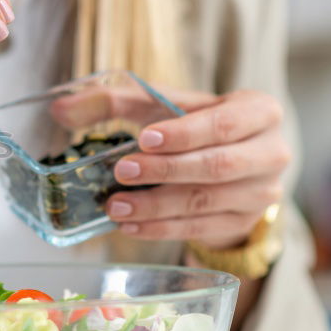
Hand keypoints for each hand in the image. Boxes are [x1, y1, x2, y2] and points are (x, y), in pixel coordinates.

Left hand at [107, 90, 289, 248]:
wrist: (229, 162)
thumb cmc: (192, 124)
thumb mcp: (162, 105)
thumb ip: (114, 101)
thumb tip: (59, 109)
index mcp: (259, 111)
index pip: (224, 123)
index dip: (184, 133)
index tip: (145, 138)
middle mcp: (271, 152)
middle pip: (217, 165)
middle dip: (165, 170)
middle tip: (122, 172)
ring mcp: (262, 193)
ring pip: (206, 201)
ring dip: (156, 206)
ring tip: (115, 206)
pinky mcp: (244, 222)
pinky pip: (199, 228)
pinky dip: (160, 228)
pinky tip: (130, 225)